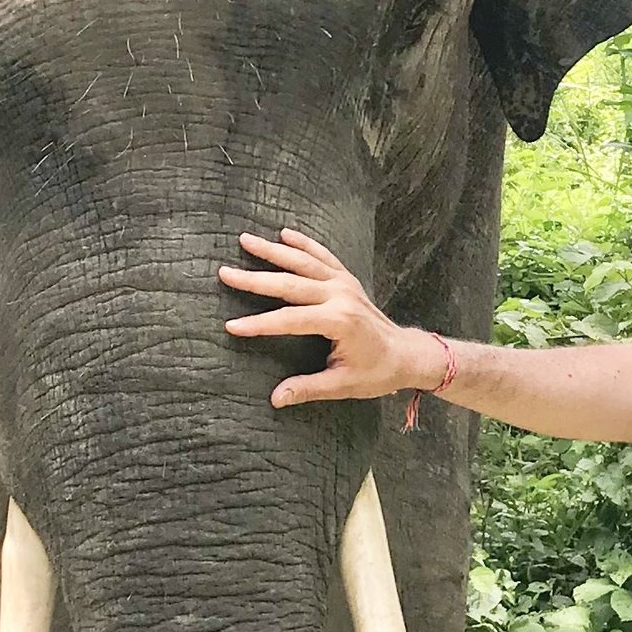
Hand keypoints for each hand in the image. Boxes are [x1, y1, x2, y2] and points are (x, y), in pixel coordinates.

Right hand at [220, 230, 445, 409]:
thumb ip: (307, 388)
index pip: (289, 321)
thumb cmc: (376, 372)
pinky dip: (304, 243)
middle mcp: (340, 296)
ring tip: (245, 240)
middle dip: (254, 279)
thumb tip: (275, 399)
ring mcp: (344, 284)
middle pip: (290, 284)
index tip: (231, 326)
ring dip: (272, 250)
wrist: (407, 354)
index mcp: (338, 321)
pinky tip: (284, 233)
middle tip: (225, 273)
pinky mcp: (347, 279)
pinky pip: (322, 256)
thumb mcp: (342, 385)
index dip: (259, 324)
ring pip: (303, 262)